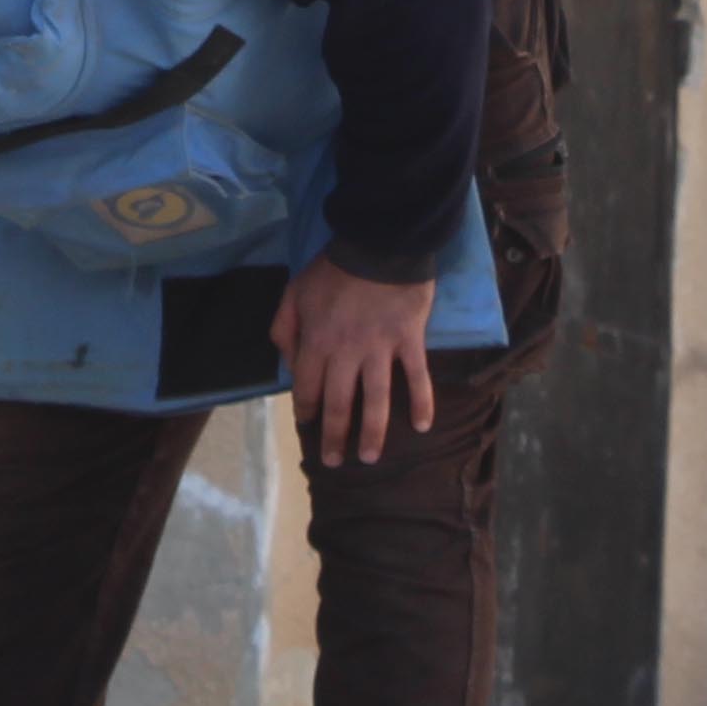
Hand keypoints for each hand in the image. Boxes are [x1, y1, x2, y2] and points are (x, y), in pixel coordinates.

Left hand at [273, 255, 435, 467]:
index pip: (307, 388)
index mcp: (316, 342)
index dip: (306, 411)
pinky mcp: (410, 341)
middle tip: (334, 461)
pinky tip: (422, 426)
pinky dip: (421, 402)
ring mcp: (381, 349)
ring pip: (376, 400)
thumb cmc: (334, 269)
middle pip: (339, 404)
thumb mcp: (294, 291)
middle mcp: (347, 353)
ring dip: (373, 433)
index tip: (307, 426)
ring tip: (369, 458)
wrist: (379, 243)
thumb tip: (287, 361)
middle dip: (335, 436)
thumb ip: (284, 327)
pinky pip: (417, 377)